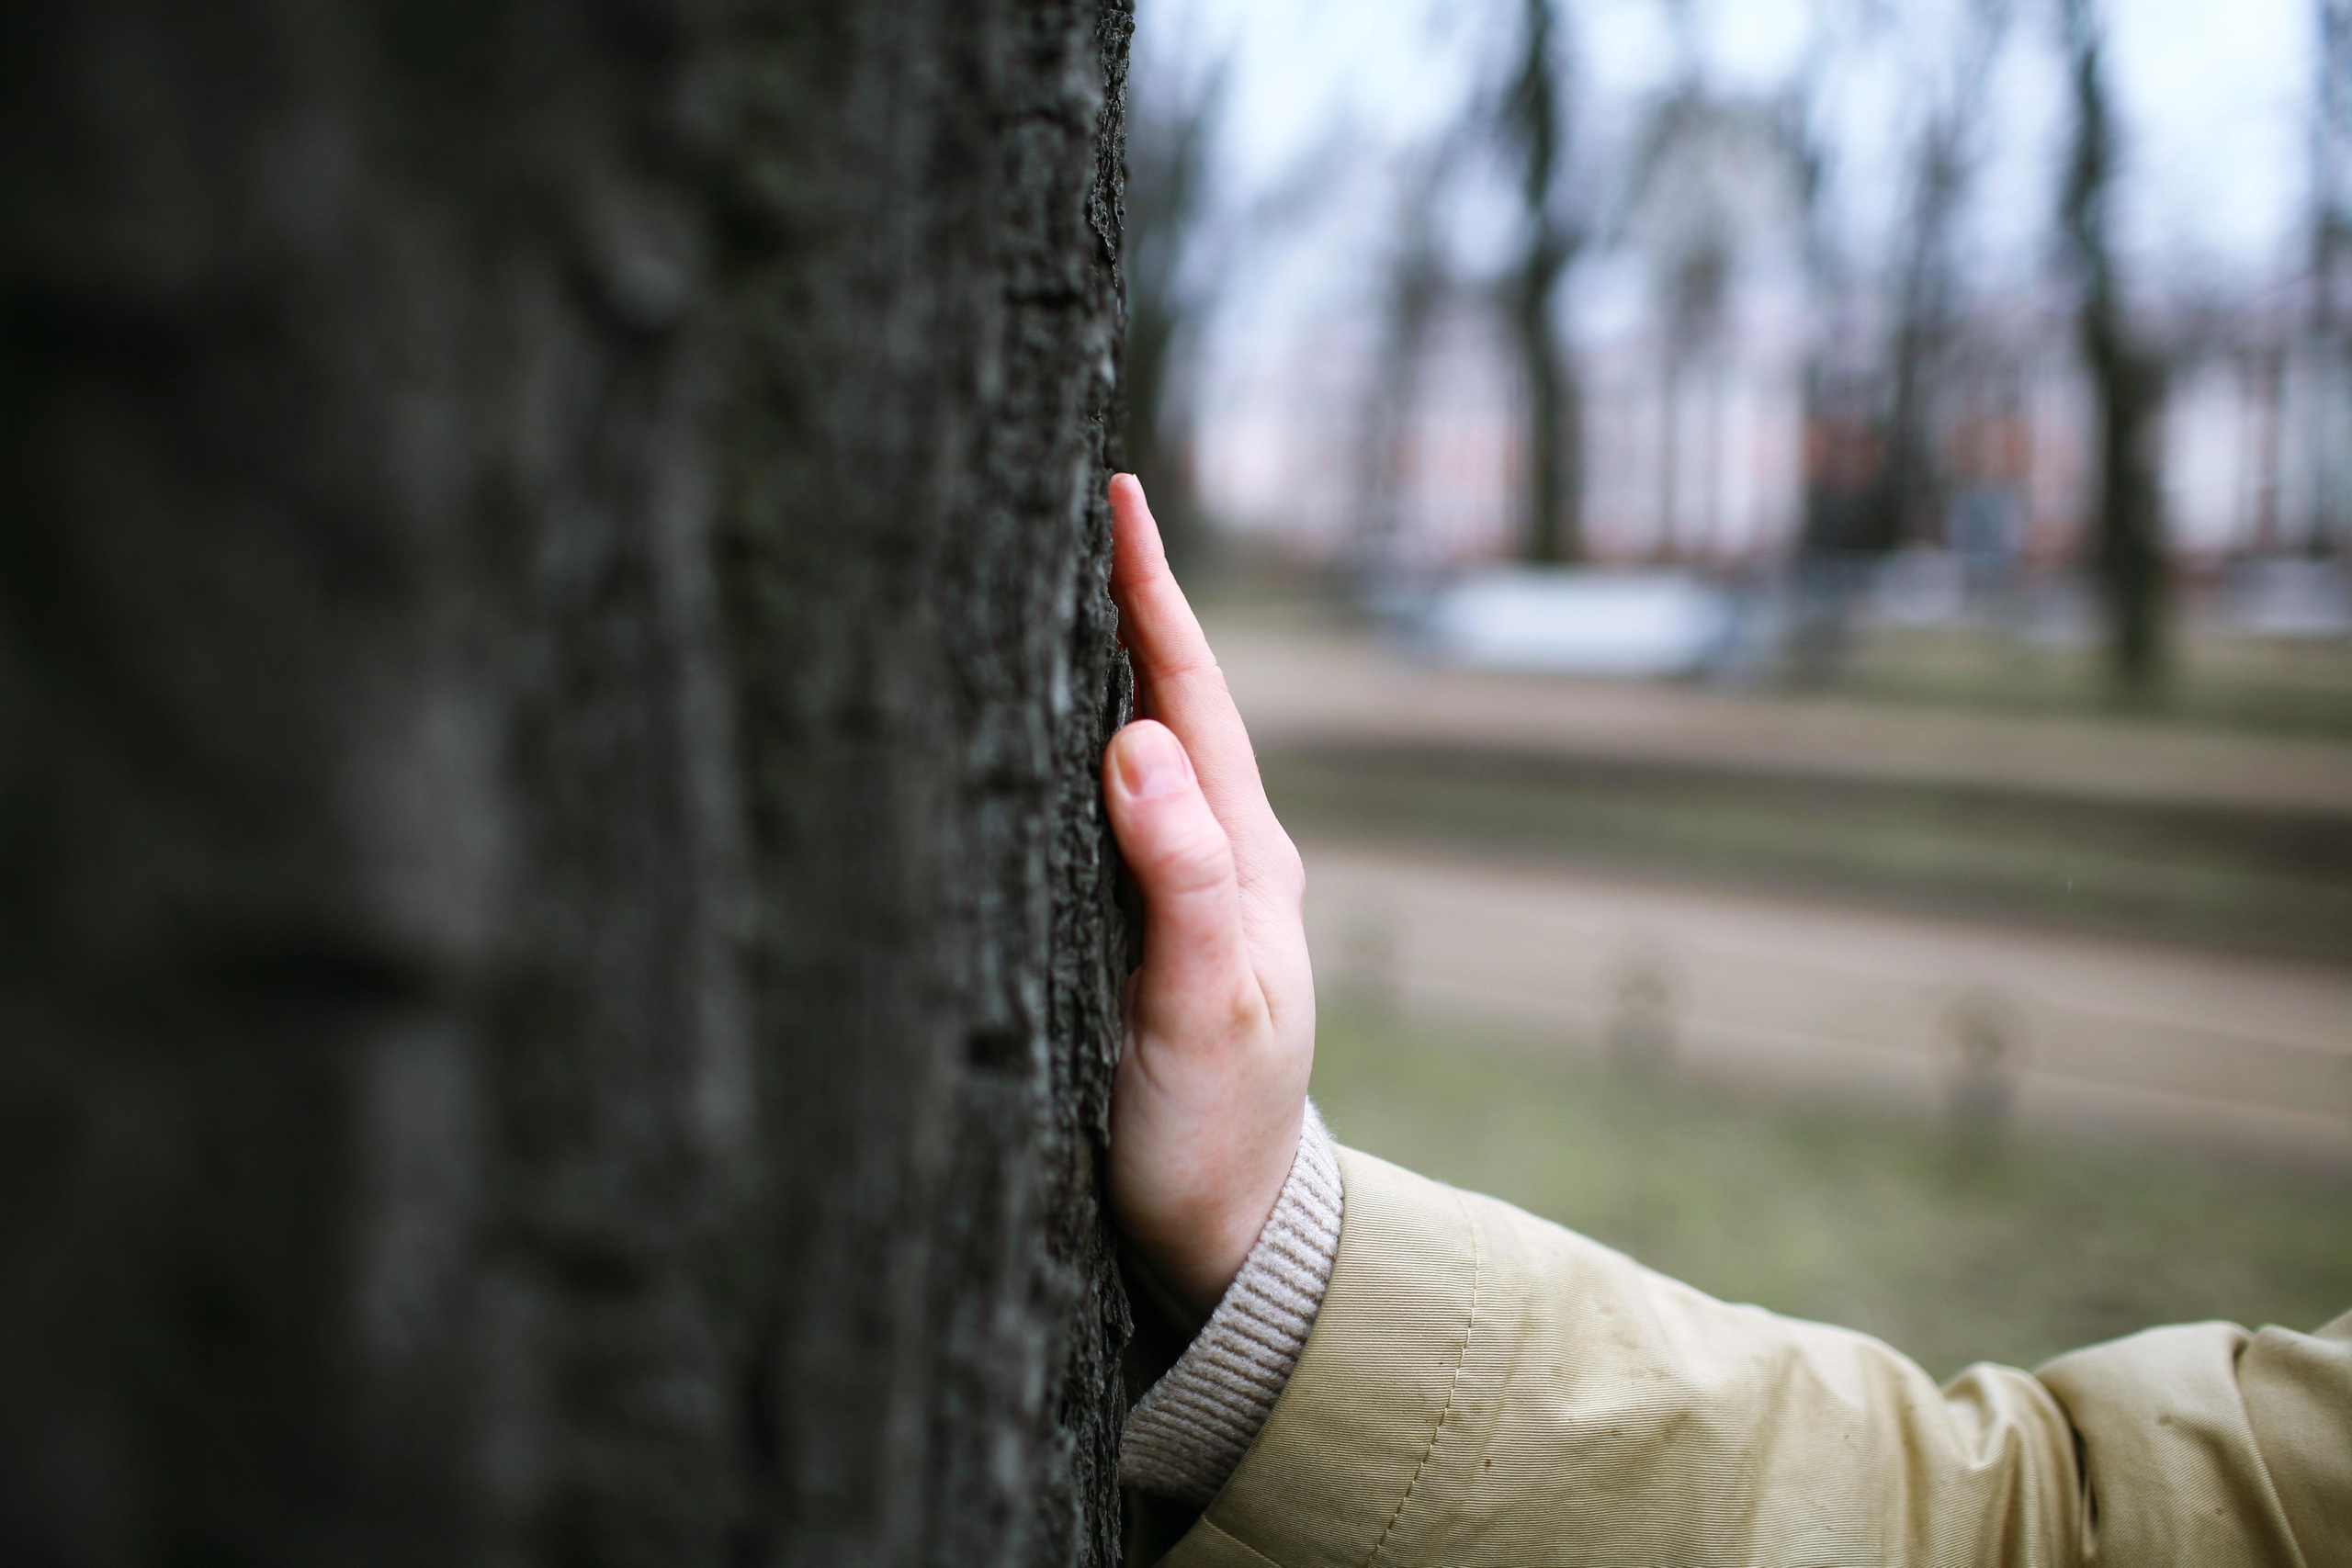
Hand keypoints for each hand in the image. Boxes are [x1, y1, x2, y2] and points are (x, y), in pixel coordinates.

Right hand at [1101, 475, 1315, 1324]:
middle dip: (1125, 601)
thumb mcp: (1201, 1012)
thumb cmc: (1213, 1136)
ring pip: (1146, 750)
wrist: (1227, 1243)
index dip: (1150, 594)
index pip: (1191, 696)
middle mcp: (1226, 859)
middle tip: (1074, 502)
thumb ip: (1179, 883)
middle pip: (1172, 701)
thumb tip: (1136, 745)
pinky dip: (1084, 748)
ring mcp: (1190, 895)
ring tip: (1051, 583)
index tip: (1117, 494)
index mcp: (1248, 860)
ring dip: (1105, 665)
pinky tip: (1045, 732)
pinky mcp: (1149, 935)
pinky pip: (1119, 812)